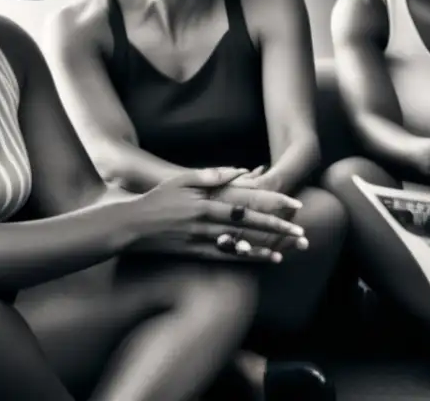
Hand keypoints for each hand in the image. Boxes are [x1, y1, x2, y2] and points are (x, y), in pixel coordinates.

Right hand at [132, 168, 305, 261]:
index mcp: (207, 202)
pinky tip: (261, 260)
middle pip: (249, 226)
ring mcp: (200, 241)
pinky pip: (224, 257)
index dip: (273, 205)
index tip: (296, 206)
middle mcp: (207, 223)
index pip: (249, 203)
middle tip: (301, 233)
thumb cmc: (156, 199)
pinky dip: (244, 258)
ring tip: (287, 253)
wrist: (128, 227)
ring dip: (264, 249)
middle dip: (277, 230)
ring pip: (239, 246)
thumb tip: (242, 170)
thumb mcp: (183, 180)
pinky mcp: (194, 254)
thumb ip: (213, 175)